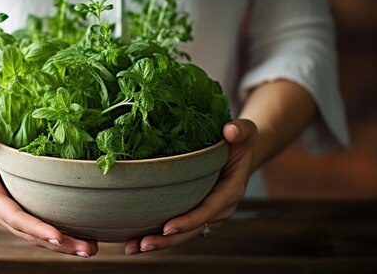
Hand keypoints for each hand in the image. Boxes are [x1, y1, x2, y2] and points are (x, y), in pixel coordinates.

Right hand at [0, 118, 98, 257]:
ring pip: (37, 236)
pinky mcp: (22, 210)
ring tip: (91, 248)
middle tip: (88, 249)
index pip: (14, 216)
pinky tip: (84, 237)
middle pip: (30, 233)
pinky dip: (62, 235)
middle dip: (58, 244)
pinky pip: (41, 227)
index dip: (35, 228)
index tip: (58, 236)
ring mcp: (10, 213)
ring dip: (64, 245)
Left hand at [123, 118, 256, 254]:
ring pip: (185, 234)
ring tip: (132, 247)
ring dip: (159, 243)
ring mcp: (210, 214)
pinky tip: (136, 239)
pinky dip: (160, 235)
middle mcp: (221, 208)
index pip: (208, 210)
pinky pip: (181, 228)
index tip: (167, 228)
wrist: (241, 152)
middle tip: (141, 245)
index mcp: (231, 190)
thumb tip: (230, 130)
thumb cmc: (240, 140)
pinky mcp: (198, 213)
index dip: (189, 221)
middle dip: (167, 241)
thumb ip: (240, 130)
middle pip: (193, 230)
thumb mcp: (245, 131)